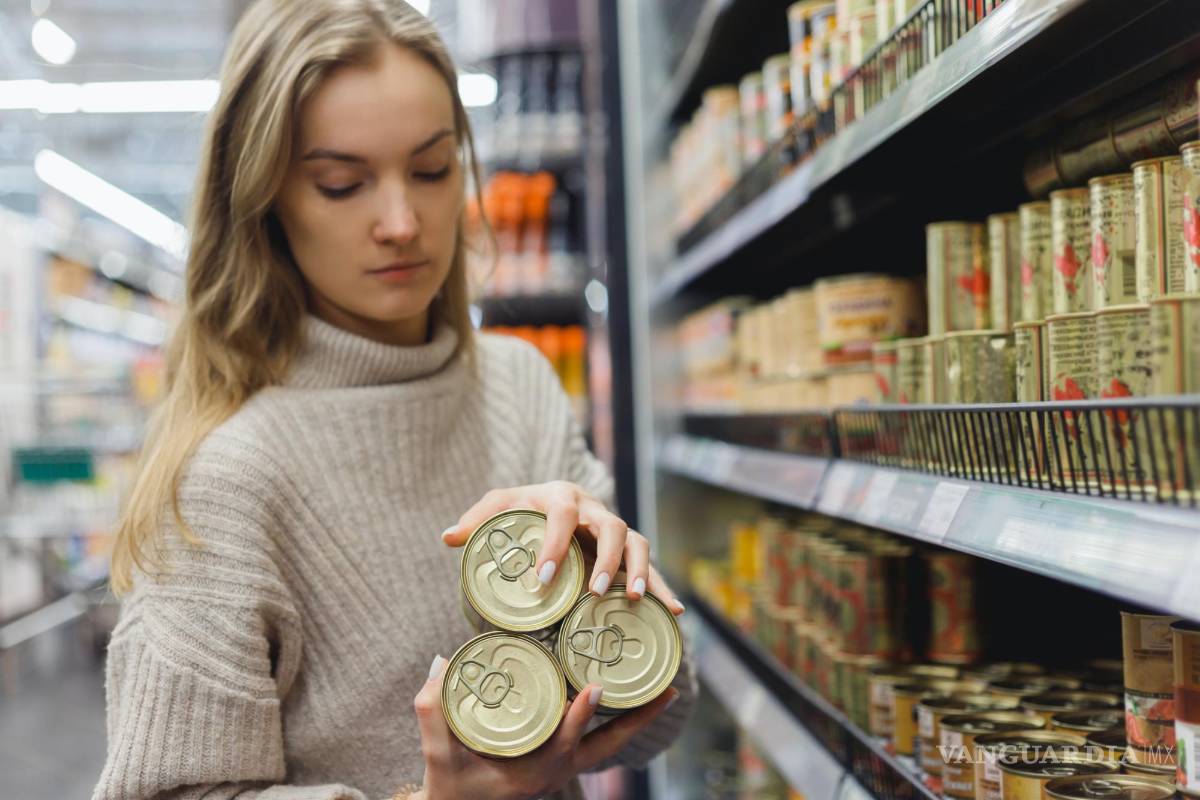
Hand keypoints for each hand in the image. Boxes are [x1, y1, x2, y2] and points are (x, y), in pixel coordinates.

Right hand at [412, 654, 679, 799]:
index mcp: (531, 772)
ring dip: (636, 720)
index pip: (563, 741)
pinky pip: (597, 743)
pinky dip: (616, 723)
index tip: (596, 688)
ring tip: (662, 689)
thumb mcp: (435, 753)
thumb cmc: (449, 786)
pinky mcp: (561, 764)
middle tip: (668, 691)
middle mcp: (555, 772)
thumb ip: (433, 707)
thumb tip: (442, 660)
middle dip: (640, 720)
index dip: (580, 716)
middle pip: (608, 746)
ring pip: (609, 745)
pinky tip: (627, 697)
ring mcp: (562, 770)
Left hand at [441, 482, 683, 613]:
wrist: (549, 502)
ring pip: (637, 542)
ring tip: (632, 599)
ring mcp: (614, 529)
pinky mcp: (627, 550)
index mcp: (561, 496)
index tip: (542, 578)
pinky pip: (649, 566)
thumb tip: (448, 538)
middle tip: (593, 592)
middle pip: (612, 526)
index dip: (554, 544)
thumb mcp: (498, 507)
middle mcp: (594, 509)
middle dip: (606, 560)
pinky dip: (661, 587)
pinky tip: (672, 611)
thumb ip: (476, 521)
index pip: (561, 515)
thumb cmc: (521, 508)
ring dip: (638, 570)